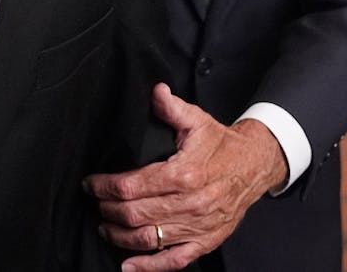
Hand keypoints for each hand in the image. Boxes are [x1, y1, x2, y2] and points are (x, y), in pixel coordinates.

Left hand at [85, 84, 287, 270]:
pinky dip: (148, 266)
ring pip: (148, 238)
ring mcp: (198, 226)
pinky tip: (128, 265)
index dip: (104, 186)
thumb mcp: (197, 120)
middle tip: (95, 202)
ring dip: (119, 235)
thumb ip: (171, 108)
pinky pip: (173, 260)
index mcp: (184, 173)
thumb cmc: (223, 145)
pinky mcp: (205, 241)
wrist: (255, 165)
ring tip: (105, 226)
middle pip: (134, 214)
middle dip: (107, 209)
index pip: (131, 185)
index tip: (91, 183)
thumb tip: (155, 92)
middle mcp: (190, 203)